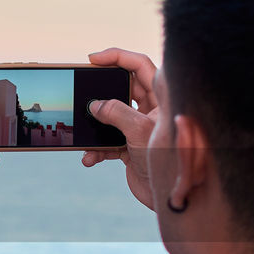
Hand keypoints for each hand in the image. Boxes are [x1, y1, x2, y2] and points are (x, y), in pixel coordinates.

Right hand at [81, 48, 159, 209]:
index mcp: (162, 98)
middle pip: (122, 89)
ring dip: (95, 127)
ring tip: (83, 132)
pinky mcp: (130, 146)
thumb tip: (95, 105)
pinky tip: (89, 158)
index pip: (140, 65)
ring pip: (111, 116)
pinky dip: (96, 149)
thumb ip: (116, 113)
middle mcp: (151, 110)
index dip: (117, 57)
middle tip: (83, 90)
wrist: (170, 197)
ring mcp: (140, 128)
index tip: (94, 59)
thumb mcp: (139, 131)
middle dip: (101, 92)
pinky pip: (108, 141)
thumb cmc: (167, 160)